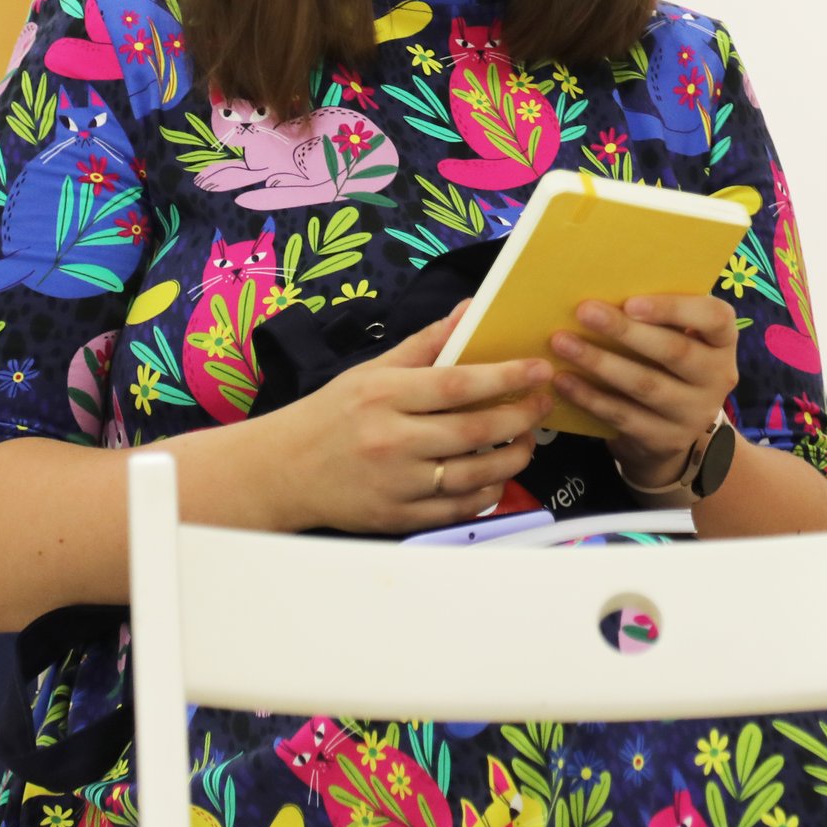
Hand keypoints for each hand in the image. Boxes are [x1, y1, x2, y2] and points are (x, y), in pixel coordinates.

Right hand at [257, 301, 552, 533]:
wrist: (282, 470)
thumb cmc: (333, 413)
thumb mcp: (372, 370)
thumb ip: (426, 343)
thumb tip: (471, 309)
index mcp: (385, 395)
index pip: (458, 384)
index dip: (506, 376)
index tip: (540, 369)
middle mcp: (391, 439)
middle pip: (474, 429)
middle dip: (521, 416)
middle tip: (544, 404)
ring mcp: (395, 483)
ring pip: (473, 473)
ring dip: (513, 457)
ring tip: (528, 440)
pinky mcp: (397, 517)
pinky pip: (457, 508)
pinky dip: (486, 493)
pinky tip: (497, 476)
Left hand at [550, 295, 739, 491]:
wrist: (675, 429)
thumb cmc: (670, 363)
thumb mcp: (680, 337)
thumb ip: (661, 316)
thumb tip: (607, 284)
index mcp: (723, 341)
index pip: (714, 318)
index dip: (675, 309)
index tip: (631, 302)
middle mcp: (718, 377)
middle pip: (674, 351)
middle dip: (625, 330)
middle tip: (584, 311)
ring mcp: (693, 413)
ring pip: (644, 385)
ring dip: (599, 362)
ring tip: (563, 343)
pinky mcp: (665, 440)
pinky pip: (623, 415)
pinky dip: (589, 397)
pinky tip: (563, 380)